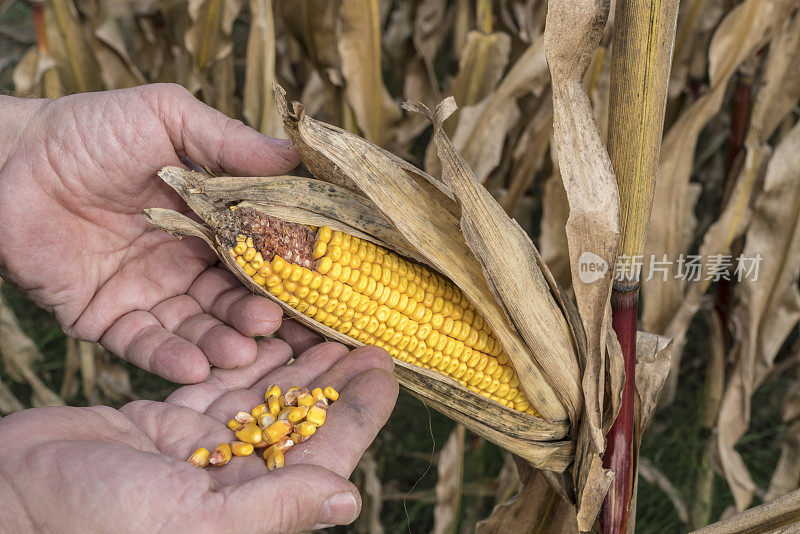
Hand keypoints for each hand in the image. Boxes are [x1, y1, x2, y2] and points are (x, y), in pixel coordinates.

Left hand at [0, 85, 300, 382]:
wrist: (6, 159)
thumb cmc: (90, 130)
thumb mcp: (168, 117)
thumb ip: (230, 141)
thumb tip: (298, 155)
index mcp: (208, 221)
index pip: (259, 255)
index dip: (288, 274)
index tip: (321, 292)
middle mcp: (184, 263)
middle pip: (234, 300)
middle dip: (259, 318)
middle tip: (282, 331)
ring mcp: (147, 294)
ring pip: (196, 329)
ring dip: (222, 344)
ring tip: (243, 351)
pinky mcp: (106, 320)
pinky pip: (144, 345)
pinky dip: (170, 359)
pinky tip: (196, 367)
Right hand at [0, 340, 397, 532]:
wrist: (13, 499)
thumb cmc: (95, 522)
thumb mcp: (195, 520)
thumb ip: (275, 508)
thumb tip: (348, 498)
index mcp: (249, 507)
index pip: (322, 453)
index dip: (359, 413)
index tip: (388, 370)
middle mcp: (232, 481)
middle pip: (299, 420)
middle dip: (335, 381)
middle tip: (368, 337)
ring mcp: (199, 451)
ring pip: (262, 398)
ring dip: (296, 365)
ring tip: (328, 328)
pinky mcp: (166, 424)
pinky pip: (218, 387)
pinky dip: (244, 360)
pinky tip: (270, 333)